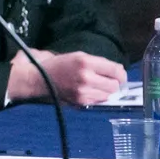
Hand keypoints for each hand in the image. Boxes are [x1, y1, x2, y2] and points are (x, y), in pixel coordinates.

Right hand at [7, 50, 126, 104]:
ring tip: (96, 85)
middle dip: (114, 82)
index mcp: (86, 62)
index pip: (116, 70)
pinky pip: (100, 101)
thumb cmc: (59, 65)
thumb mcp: (78, 56)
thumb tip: (118, 71)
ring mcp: (84, 92)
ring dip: (106, 90)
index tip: (117, 73)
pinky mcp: (81, 102)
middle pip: (115, 85)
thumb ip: (99, 63)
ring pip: (109, 94)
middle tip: (106, 79)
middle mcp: (87, 77)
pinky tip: (90, 91)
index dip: (120, 72)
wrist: (39, 79)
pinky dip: (98, 97)